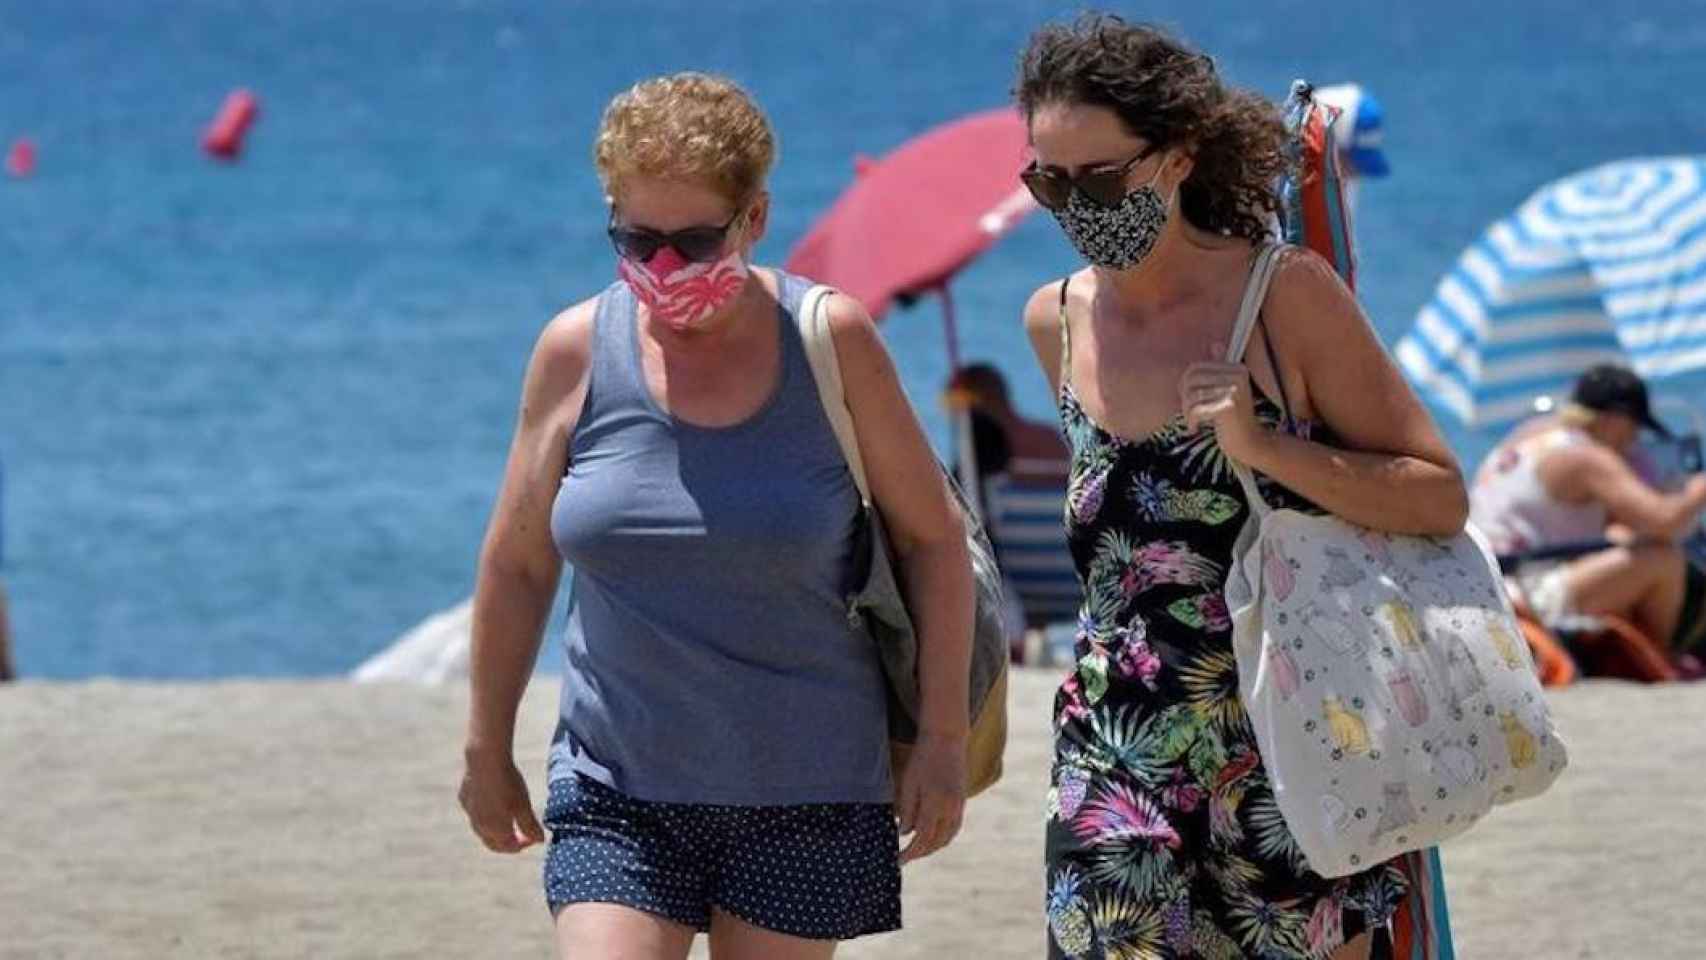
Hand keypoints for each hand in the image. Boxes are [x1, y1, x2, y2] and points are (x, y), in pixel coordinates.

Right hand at [459, 747, 545, 852]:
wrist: (485, 761)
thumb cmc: (508, 784)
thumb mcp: (524, 806)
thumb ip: (531, 827)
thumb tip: (540, 840)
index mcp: (495, 831)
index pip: (509, 847)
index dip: (523, 845)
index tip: (533, 837)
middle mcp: (479, 826)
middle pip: (493, 842)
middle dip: (508, 842)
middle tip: (520, 836)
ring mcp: (469, 813)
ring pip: (482, 829)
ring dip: (496, 830)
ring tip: (508, 821)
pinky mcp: (464, 798)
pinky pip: (475, 813)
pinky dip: (486, 815)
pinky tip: (493, 804)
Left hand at [896, 732, 967, 864]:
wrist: (947, 739)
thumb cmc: (923, 758)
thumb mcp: (909, 782)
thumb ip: (908, 809)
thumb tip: (904, 833)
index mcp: (935, 804)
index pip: (922, 838)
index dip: (910, 852)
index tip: (898, 860)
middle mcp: (951, 808)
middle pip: (936, 842)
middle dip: (920, 853)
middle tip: (905, 858)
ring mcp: (959, 806)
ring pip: (947, 837)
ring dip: (932, 848)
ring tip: (917, 851)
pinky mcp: (962, 802)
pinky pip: (954, 828)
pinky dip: (943, 838)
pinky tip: (932, 838)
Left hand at [1181, 346, 1265, 464]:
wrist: (1250, 443)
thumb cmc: (1234, 419)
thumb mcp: (1228, 391)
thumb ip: (1220, 369)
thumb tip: (1215, 344)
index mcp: (1237, 368)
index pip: (1196, 368)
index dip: (1186, 384)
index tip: (1190, 400)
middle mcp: (1237, 375)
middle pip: (1191, 379)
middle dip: (1184, 397)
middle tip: (1190, 413)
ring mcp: (1234, 390)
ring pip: (1191, 395)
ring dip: (1187, 412)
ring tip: (1193, 422)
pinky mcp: (1228, 406)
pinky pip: (1196, 409)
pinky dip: (1191, 421)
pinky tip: (1194, 429)